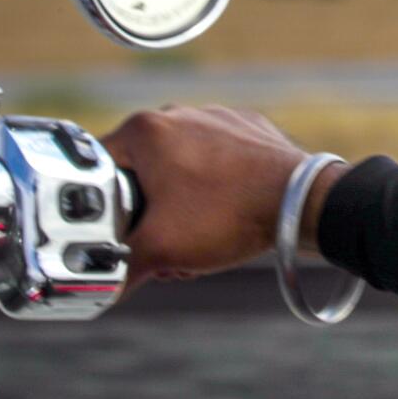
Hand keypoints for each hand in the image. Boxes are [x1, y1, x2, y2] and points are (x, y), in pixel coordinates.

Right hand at [100, 105, 346, 293]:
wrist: (300, 201)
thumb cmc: (228, 214)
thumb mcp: (159, 250)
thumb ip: (118, 269)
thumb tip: (103, 285)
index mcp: (145, 129)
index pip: (96, 171)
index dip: (102, 212)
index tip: (119, 236)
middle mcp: (177, 113)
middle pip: (140, 174)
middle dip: (148, 216)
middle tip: (165, 244)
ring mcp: (215, 117)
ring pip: (178, 170)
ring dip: (180, 209)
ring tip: (199, 238)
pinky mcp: (245, 128)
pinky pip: (214, 161)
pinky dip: (212, 190)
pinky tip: (226, 217)